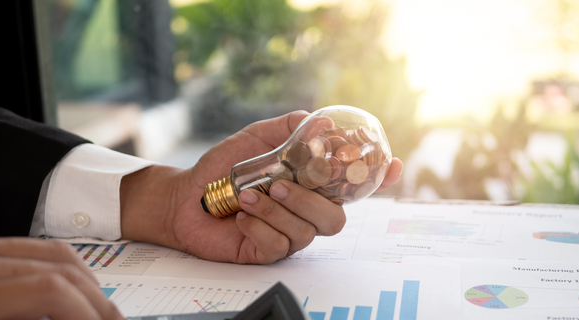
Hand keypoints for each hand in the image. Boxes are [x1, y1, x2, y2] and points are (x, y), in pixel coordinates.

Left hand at [0, 237, 122, 319]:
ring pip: (58, 253)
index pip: (50, 291)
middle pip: (62, 272)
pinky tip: (75, 284)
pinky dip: (66, 264)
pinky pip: (38, 246)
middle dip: (96, 302)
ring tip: (100, 307)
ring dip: (89, 283)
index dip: (86, 314)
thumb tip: (76, 316)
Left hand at [120, 111, 402, 263]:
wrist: (187, 195)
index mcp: (309, 185)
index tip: (391, 166)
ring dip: (275, 210)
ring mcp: (288, 234)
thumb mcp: (255, 138)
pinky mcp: (267, 252)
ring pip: (306, 232)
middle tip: (279, 184)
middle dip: (310, 201)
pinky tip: (241, 216)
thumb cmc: (223, 168)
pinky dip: (259, 226)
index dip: (377, 181)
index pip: (352, 187)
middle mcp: (304, 211)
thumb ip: (288, 128)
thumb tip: (323, 121)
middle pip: (336, 218)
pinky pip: (278, 245)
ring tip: (246, 195)